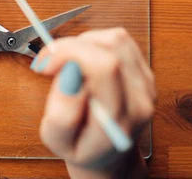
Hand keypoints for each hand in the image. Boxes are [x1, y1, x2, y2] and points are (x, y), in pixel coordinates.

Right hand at [31, 28, 155, 178]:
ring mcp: (145, 81)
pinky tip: (82, 60)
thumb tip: (68, 77)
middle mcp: (140, 97)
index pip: (105, 67)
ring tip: (67, 65)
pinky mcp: (143, 69)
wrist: (106, 153)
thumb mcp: (57, 141)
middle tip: (48, 63)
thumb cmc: (79, 146)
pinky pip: (118, 39)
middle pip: (110, 47)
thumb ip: (60, 115)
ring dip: (82, 43)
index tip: (45, 65)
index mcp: (120, 117)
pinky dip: (93, 42)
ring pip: (113, 39)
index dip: (70, 53)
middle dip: (70, 46)